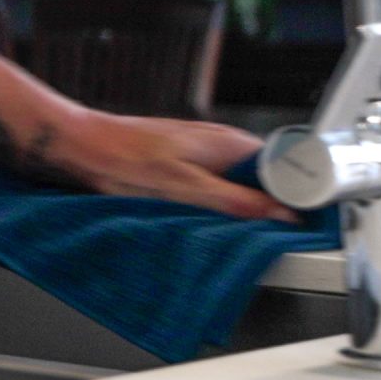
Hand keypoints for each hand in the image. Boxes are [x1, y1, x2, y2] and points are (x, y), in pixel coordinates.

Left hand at [59, 110, 298, 221]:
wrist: (81, 144)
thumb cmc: (123, 156)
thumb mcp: (184, 185)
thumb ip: (235, 200)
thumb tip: (282, 214)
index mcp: (231, 144)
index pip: (285, 168)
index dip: (295, 195)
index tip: (299, 223)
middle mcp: (221, 146)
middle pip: (264, 182)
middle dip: (267, 208)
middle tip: (266, 236)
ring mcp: (203, 155)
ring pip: (237, 188)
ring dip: (239, 210)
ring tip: (233, 232)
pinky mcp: (184, 166)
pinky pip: (213, 189)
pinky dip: (215, 207)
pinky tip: (206, 222)